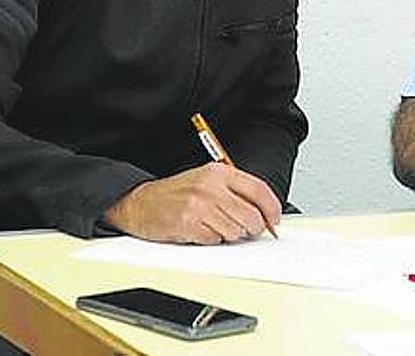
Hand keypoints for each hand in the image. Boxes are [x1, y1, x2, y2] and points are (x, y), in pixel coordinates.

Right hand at [103, 162, 281, 243]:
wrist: (140, 202)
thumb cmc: (177, 194)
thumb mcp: (207, 181)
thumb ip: (235, 191)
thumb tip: (263, 213)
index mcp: (220, 172)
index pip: (259, 189)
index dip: (272, 208)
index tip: (274, 220)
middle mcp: (211, 186)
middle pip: (251, 216)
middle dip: (252, 229)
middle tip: (243, 230)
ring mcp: (199, 205)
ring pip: (235, 231)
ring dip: (229, 235)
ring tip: (214, 227)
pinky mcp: (188, 223)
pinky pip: (215, 240)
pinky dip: (211, 240)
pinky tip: (199, 231)